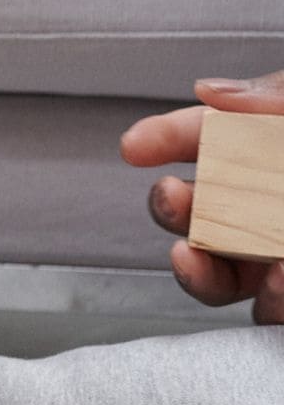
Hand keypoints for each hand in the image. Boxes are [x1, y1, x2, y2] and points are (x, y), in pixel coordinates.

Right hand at [119, 73, 283, 323]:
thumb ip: (275, 95)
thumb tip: (212, 92)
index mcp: (272, 149)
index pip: (210, 136)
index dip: (167, 137)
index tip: (134, 147)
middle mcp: (270, 205)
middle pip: (198, 208)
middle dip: (173, 207)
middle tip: (174, 200)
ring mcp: (275, 257)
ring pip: (217, 271)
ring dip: (206, 270)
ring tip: (225, 259)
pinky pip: (264, 312)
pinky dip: (267, 303)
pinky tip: (280, 285)